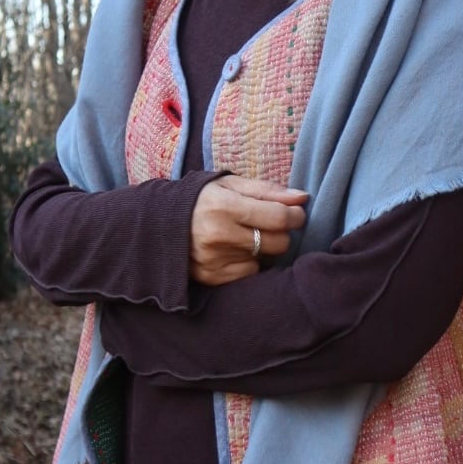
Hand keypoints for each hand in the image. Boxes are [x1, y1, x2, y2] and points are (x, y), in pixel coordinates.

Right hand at [189, 175, 307, 285]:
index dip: (295, 216)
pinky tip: (232, 251)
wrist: (160, 224)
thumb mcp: (230, 185)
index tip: (297, 213)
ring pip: (265, 260)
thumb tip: (302, 198)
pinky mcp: (212, 277)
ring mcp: (214, 260)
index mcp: (224, 206)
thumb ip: (268, 190)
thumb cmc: (201, 200)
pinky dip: (247, 263)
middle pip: (277, 243)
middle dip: (281, 233)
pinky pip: (249, 273)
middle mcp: (218, 235)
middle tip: (270, 225)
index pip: (278, 217)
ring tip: (242, 236)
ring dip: (262, 249)